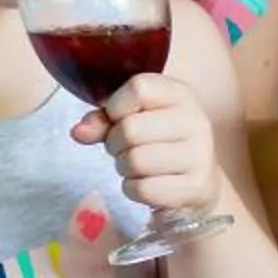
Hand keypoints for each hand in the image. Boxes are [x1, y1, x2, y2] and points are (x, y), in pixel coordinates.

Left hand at [69, 71, 220, 213]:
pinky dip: (133, 189)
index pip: (139, 88)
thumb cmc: (159, 144)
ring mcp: (199, 155)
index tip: (118, 118)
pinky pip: (142, 189)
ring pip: (134, 161)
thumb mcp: (133, 121)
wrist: (198, 184)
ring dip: (124, 168)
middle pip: (130, 129)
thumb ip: (102, 120)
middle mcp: (195, 120)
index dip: (116, 107)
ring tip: (136, 166)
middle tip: (125, 149)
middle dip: (115, 144)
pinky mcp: (195, 187)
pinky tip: (147, 184)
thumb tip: (78, 132)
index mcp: (180, 94)